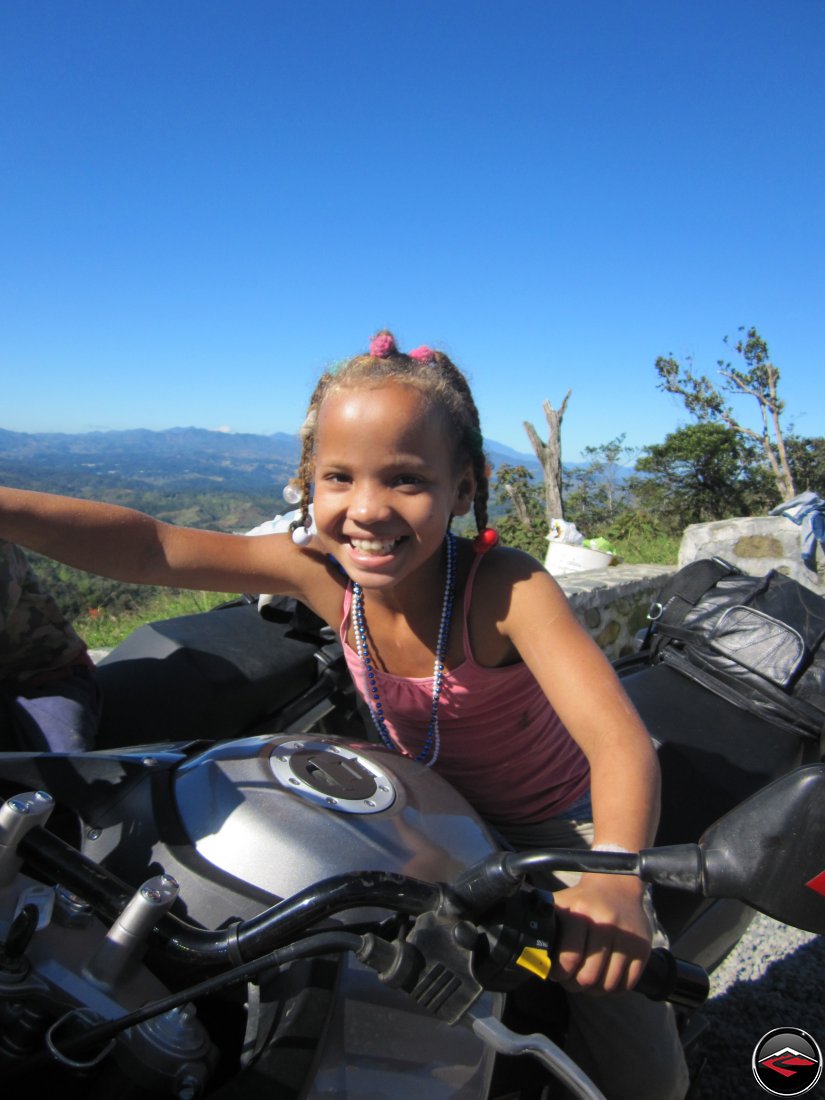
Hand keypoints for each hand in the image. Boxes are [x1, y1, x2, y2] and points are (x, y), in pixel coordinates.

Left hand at [550, 877, 653, 994]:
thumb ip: (546, 928)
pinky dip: (613, 989)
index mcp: (580, 914)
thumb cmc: (582, 901)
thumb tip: (532, 959)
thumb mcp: (560, 906)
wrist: (616, 886)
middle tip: (572, 981)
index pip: (568, 961)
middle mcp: (605, 924)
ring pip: (608, 984)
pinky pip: (627, 984)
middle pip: (589, 977)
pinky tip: (604, 979)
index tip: (557, 973)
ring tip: (588, 981)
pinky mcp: (643, 947)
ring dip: (595, 990)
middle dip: (575, 985)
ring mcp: (627, 937)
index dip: (559, 974)